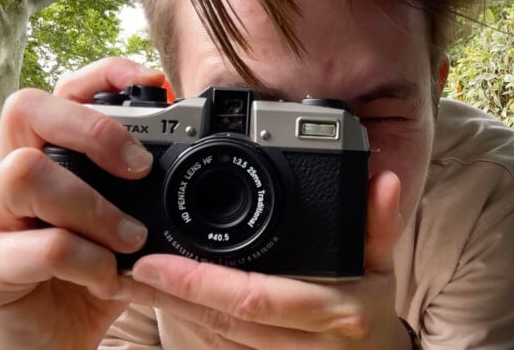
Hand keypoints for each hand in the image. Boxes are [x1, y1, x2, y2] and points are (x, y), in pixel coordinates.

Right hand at [0, 58, 164, 348]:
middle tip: (139, 168)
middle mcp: (15, 179)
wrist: (58, 341)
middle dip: (93, 128)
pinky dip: (87, 259)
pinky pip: (38, 246)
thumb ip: (148, 190)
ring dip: (94, 205)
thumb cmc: (93, 273)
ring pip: (26, 172)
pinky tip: (108, 276)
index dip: (104, 75)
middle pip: (27, 109)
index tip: (155, 84)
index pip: (63, 91)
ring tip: (131, 238)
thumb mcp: (129, 224)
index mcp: (51, 158)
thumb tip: (199, 151)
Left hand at [124, 171, 411, 348]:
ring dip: (172, 310)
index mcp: (335, 310)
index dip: (202, 283)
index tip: (156, 262)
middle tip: (129, 270)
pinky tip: (162, 300)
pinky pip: (222, 344)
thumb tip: (384, 180)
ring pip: (218, 337)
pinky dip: (189, 322)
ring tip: (131, 283)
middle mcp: (308, 342)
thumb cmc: (374, 306)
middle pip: (225, 321)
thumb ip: (378, 222)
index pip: (255, 297)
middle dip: (172, 297)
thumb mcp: (381, 264)